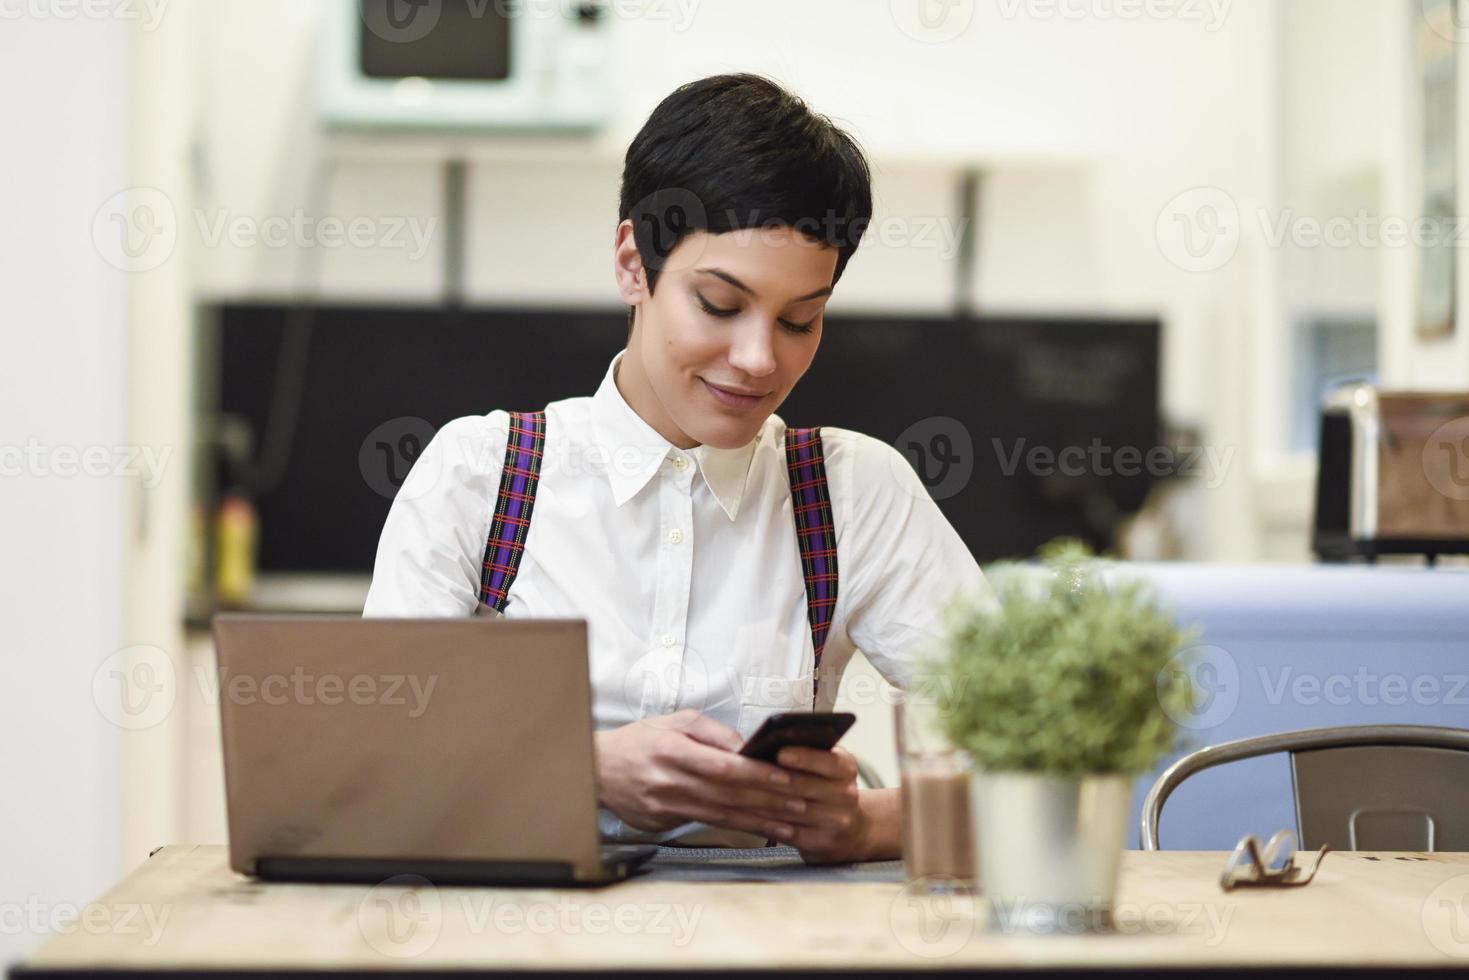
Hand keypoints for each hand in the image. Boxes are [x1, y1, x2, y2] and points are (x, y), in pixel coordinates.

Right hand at [593, 709, 810, 840]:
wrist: (597, 768)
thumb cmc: (640, 740)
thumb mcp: (676, 721)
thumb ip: (713, 733)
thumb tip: (747, 748)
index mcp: (673, 751)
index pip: (723, 766)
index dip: (757, 774)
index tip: (786, 777)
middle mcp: (670, 782)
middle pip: (728, 794)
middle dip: (768, 800)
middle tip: (801, 802)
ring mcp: (667, 806)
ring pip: (722, 815)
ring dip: (759, 820)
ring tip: (790, 822)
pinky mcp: (665, 822)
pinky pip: (708, 823)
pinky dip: (738, 827)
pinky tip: (761, 828)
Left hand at [743, 745, 873, 863]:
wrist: (850, 831)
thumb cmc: (827, 790)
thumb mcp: (825, 767)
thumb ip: (805, 755)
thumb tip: (768, 745)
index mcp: (845, 768)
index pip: (828, 760)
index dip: (803, 756)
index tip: (780, 752)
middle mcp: (845, 794)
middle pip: (804, 786)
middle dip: (771, 778)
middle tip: (744, 771)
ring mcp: (835, 821)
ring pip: (790, 810)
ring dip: (760, 800)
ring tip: (736, 791)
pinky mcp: (820, 843)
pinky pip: (786, 832)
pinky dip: (762, 822)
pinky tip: (744, 815)